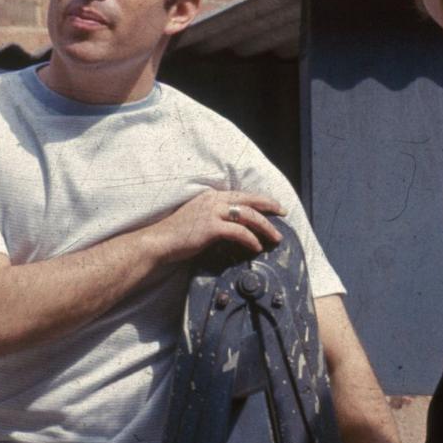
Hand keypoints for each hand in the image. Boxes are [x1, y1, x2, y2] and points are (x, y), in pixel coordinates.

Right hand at [154, 188, 282, 262]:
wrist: (159, 242)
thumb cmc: (177, 234)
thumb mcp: (198, 218)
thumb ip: (215, 217)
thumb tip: (234, 226)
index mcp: (212, 196)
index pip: (242, 195)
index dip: (260, 200)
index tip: (274, 206)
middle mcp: (214, 200)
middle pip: (250, 200)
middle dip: (270, 206)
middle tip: (284, 213)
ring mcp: (213, 212)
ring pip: (249, 216)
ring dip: (266, 226)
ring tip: (275, 237)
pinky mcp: (212, 227)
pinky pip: (239, 232)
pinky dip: (251, 240)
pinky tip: (256, 247)